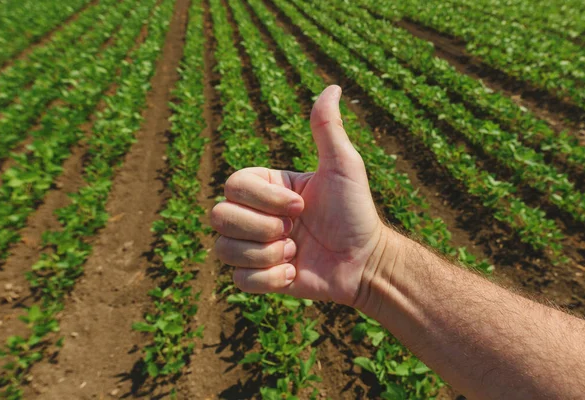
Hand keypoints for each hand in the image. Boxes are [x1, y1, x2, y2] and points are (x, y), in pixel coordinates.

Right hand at [211, 85, 391, 306]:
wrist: (366, 262)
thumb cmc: (355, 212)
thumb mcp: (344, 166)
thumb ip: (328, 128)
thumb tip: (332, 86)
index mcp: (266, 187)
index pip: (233, 185)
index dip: (264, 200)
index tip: (302, 207)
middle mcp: (254, 214)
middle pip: (218, 216)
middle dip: (261, 228)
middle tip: (295, 232)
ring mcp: (254, 246)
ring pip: (223, 249)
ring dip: (264, 255)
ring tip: (295, 252)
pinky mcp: (258, 277)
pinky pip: (238, 279)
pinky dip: (268, 280)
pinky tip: (293, 272)